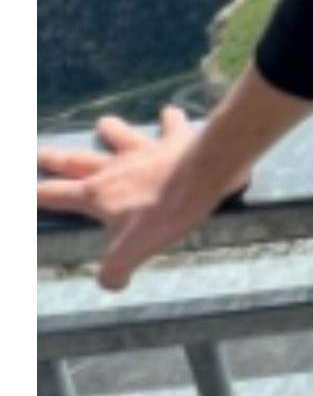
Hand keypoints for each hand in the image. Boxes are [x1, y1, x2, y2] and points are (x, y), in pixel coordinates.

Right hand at [36, 108, 242, 292]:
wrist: (203, 177)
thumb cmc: (166, 214)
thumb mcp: (133, 251)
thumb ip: (113, 270)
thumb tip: (110, 284)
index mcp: (98, 194)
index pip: (56, 195)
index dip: (37, 195)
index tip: (26, 193)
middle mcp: (114, 168)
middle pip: (76, 160)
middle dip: (55, 159)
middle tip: (41, 153)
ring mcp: (143, 150)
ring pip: (119, 136)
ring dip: (111, 130)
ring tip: (104, 124)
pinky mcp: (173, 140)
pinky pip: (170, 125)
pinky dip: (169, 119)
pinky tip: (170, 112)